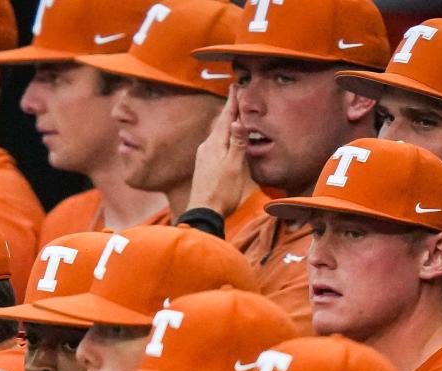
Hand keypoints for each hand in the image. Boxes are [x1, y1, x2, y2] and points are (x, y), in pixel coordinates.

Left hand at [187, 86, 249, 215]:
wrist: (203, 213)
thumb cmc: (221, 192)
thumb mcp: (233, 167)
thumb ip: (237, 144)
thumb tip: (238, 121)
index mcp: (215, 144)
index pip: (226, 117)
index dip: (233, 102)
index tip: (236, 86)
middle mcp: (207, 147)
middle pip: (222, 123)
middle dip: (230, 109)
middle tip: (237, 94)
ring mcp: (204, 156)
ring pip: (218, 133)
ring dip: (228, 122)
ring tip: (235, 113)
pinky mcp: (204, 165)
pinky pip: (216, 144)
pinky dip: (224, 136)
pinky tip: (227, 139)